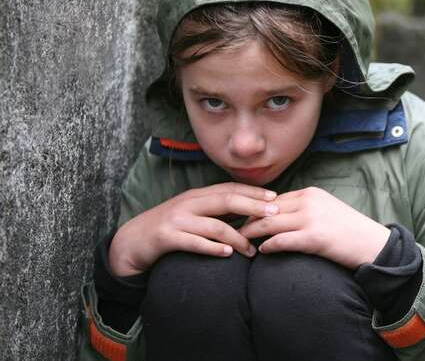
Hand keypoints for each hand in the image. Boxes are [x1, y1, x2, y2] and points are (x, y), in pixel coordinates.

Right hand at [108, 182, 277, 276]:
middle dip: (253, 206)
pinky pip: (193, 242)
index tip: (276, 198)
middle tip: (274, 214)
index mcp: (197, 196)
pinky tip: (227, 254)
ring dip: (237, 238)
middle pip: (226, 200)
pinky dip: (212, 248)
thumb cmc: (168, 229)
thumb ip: (216, 212)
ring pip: (214, 225)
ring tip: (252, 249)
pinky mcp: (165, 237)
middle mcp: (188, 203)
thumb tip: (249, 212)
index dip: (253, 192)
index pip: (230, 189)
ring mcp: (176, 220)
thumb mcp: (192, 215)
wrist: (130, 242)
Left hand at [237, 187, 390, 269]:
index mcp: (311, 193)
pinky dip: (267, 246)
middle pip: (266, 208)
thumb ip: (305, 209)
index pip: (273, 199)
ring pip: (269, 223)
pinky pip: (280, 240)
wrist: (373, 244)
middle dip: (246, 219)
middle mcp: (309, 201)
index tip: (239, 216)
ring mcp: (311, 218)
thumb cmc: (350, 231)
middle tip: (232, 229)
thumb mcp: (327, 211)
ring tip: (241, 242)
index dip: (254, 208)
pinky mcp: (313, 237)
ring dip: (251, 233)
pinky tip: (261, 252)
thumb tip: (279, 216)